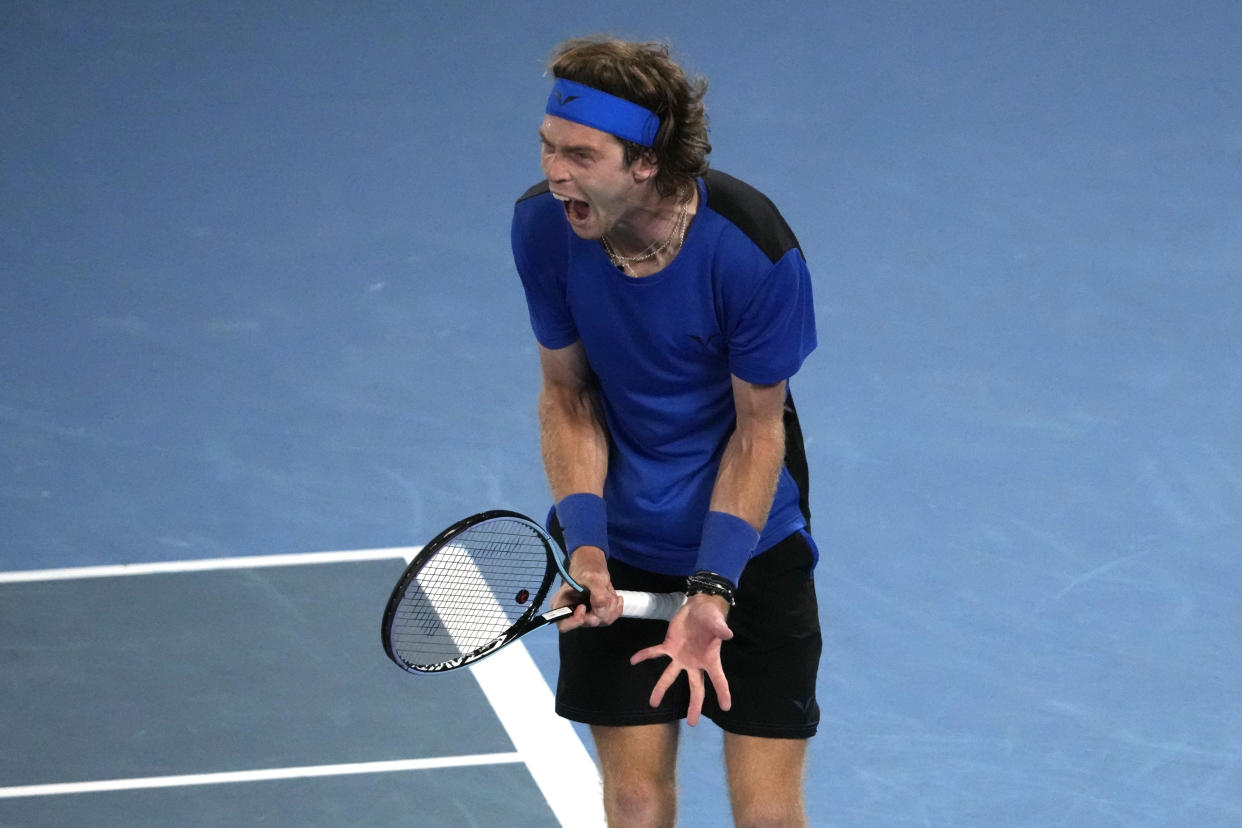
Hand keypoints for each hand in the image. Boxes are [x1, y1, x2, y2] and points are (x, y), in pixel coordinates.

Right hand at [552, 546, 621, 629]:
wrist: (593, 569)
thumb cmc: (587, 570)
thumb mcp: (591, 576)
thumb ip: (597, 590)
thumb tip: (601, 604)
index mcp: (562, 605)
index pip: (564, 625)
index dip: (575, 621)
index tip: (583, 607)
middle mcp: (573, 614)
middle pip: (589, 622)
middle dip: (601, 607)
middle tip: (604, 592)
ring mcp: (587, 616)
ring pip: (603, 621)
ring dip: (611, 605)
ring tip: (607, 590)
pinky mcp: (598, 616)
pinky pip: (611, 618)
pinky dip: (616, 607)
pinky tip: (614, 597)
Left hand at [629, 593, 732, 724]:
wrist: (698, 608)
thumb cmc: (711, 617)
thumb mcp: (716, 621)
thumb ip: (720, 628)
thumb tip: (728, 634)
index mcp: (709, 659)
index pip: (718, 679)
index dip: (722, 692)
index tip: (725, 707)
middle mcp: (694, 663)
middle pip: (695, 688)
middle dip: (693, 705)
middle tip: (692, 723)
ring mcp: (680, 656)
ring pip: (669, 676)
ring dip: (660, 689)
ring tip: (652, 704)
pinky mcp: (669, 646)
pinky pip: (655, 652)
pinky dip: (644, 655)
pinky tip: (633, 661)